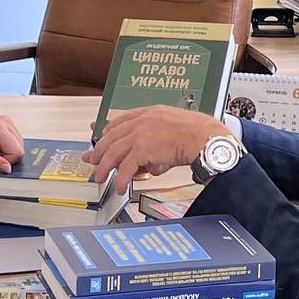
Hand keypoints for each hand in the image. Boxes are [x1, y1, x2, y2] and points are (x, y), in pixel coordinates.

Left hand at [0, 115, 24, 171]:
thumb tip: (8, 168)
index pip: (17, 152)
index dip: (6, 161)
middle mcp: (4, 122)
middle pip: (19, 148)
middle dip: (5, 156)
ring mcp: (5, 121)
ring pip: (17, 145)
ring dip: (4, 152)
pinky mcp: (4, 124)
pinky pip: (13, 141)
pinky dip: (3, 147)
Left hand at [83, 107, 228, 184]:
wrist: (206, 139)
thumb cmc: (199, 135)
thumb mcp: (175, 131)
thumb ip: (158, 143)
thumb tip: (151, 163)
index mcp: (150, 112)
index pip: (121, 121)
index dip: (108, 132)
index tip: (101, 140)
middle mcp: (143, 120)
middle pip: (112, 136)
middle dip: (99, 150)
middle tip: (92, 160)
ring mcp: (141, 133)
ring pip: (114, 151)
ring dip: (105, 167)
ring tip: (101, 177)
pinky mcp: (143, 148)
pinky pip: (125, 166)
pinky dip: (120, 178)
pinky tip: (120, 186)